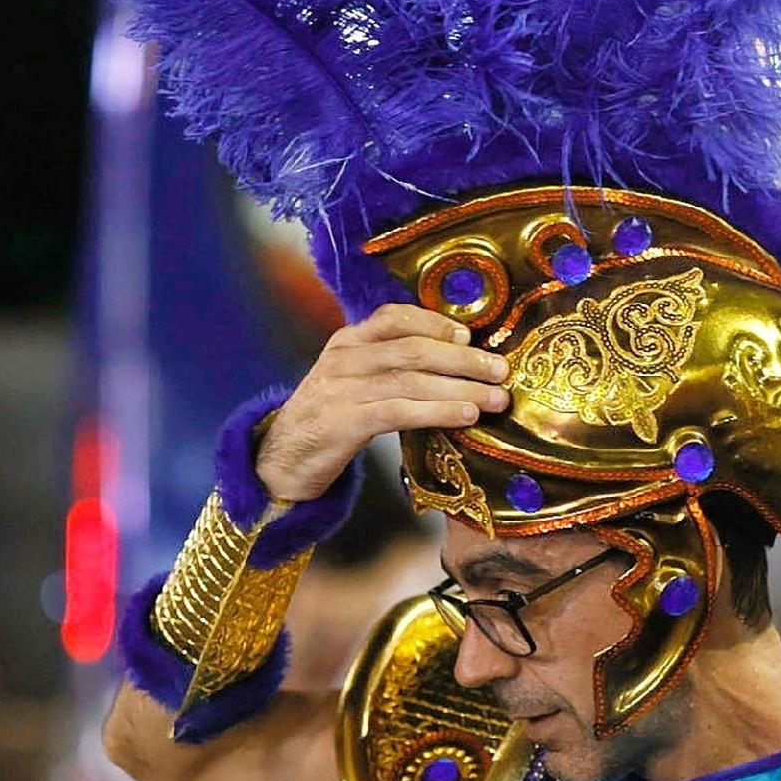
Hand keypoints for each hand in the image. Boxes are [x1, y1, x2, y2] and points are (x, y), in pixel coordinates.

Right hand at [254, 305, 511, 502]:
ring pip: (410, 379)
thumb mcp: (357, 383)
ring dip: (460, 388)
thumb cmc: (332, 421)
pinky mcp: (340, 423)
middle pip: (412, 348)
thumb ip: (395, 368)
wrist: (279, 463)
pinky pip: (397, 411)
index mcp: (348, 341)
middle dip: (463, 359)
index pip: (395, 317)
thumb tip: (460, 362)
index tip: (470, 335)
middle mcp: (342, 358)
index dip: (436, 323)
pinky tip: (465, 415)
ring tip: (495, 398)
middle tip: (501, 369)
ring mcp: (338, 389)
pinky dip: (436, 410)